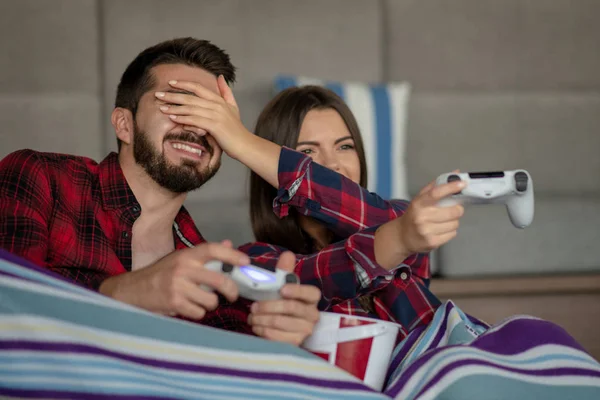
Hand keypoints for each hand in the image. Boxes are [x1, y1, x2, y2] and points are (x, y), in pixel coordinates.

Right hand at [99, 240, 247, 319]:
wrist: (131, 290)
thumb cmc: (160, 274)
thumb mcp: (180, 259)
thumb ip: (204, 254)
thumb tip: (228, 243)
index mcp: (186, 255)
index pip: (213, 249)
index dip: (232, 254)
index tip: (246, 262)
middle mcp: (183, 268)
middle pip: (219, 280)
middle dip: (232, 291)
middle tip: (233, 295)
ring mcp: (178, 286)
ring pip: (211, 300)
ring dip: (210, 304)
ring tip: (199, 300)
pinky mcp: (174, 303)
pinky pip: (199, 313)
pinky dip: (197, 313)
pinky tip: (187, 307)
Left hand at [156, 76, 251, 158]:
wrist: (245, 144)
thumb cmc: (237, 129)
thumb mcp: (233, 107)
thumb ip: (226, 92)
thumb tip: (221, 77)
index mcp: (219, 100)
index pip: (198, 87)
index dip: (184, 84)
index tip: (170, 83)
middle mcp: (217, 105)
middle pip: (191, 97)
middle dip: (173, 95)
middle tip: (158, 95)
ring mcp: (215, 115)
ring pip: (190, 108)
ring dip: (174, 108)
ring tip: (162, 107)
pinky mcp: (214, 126)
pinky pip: (194, 120)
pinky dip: (183, 118)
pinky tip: (173, 118)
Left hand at [247, 252, 320, 345]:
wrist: (283, 330)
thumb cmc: (283, 304)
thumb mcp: (283, 287)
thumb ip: (284, 271)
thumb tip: (287, 254)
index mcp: (312, 298)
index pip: (310, 293)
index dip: (297, 291)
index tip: (281, 289)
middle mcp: (313, 315)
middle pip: (290, 308)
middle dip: (268, 306)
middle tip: (253, 306)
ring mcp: (305, 330)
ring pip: (280, 322)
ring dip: (261, 319)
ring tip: (252, 316)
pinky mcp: (295, 343)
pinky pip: (276, 337)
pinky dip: (262, 330)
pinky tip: (256, 326)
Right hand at [395, 172, 465, 253]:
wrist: (402, 236)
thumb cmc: (414, 215)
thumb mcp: (420, 198)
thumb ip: (437, 186)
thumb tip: (455, 173)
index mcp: (419, 203)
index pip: (436, 193)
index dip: (451, 187)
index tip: (462, 184)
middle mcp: (422, 217)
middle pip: (453, 211)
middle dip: (457, 209)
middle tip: (453, 209)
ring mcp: (426, 230)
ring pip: (455, 224)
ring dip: (453, 221)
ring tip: (443, 221)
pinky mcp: (432, 242)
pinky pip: (452, 234)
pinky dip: (450, 231)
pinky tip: (441, 230)